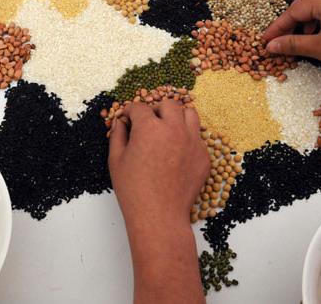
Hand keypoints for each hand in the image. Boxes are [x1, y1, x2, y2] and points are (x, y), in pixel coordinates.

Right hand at [108, 100, 208, 303]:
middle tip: (148, 122)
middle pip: (168, 105)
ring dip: (177, 117)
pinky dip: (187, 139)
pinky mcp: (204, 156)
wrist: (160, 216)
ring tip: (167, 129)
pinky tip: (177, 152)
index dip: (130, 112)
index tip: (128, 118)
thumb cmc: (133, 190)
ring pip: (190, 114)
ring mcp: (193, 141)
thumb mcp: (116, 160)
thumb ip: (118, 135)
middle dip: (156, 110)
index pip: (140, 107)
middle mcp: (174, 129)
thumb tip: (121, 122)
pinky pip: (198, 138)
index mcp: (149, 127)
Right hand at [263, 0, 320, 147]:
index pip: (295, 10)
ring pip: (318, 6)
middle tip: (280, 37)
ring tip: (298, 40)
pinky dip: (318, 23)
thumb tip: (272, 45)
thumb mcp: (319, 48)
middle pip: (305, 2)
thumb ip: (292, 44)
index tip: (266, 40)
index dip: (278, 26)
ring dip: (304, 21)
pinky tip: (316, 39)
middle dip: (290, 20)